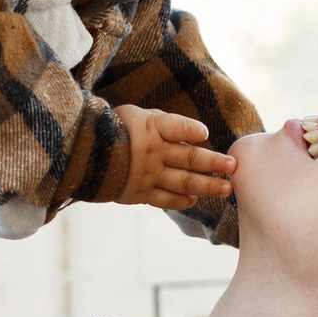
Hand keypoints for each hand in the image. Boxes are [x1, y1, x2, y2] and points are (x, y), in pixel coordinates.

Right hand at [110, 105, 236, 209]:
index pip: (175, 127)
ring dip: (207, 186)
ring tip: (226, 188)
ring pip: (183, 182)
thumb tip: (192, 133)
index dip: (191, 129)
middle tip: (233, 166)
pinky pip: (165, 199)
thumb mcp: (137, 116)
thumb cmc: (115, 130)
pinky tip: (195, 200)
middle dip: (214, 163)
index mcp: (150, 129)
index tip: (205, 133)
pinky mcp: (139, 193)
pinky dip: (182, 200)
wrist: (84, 156)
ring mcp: (146, 175)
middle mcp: (151, 153)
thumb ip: (164, 123)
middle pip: (189, 158)